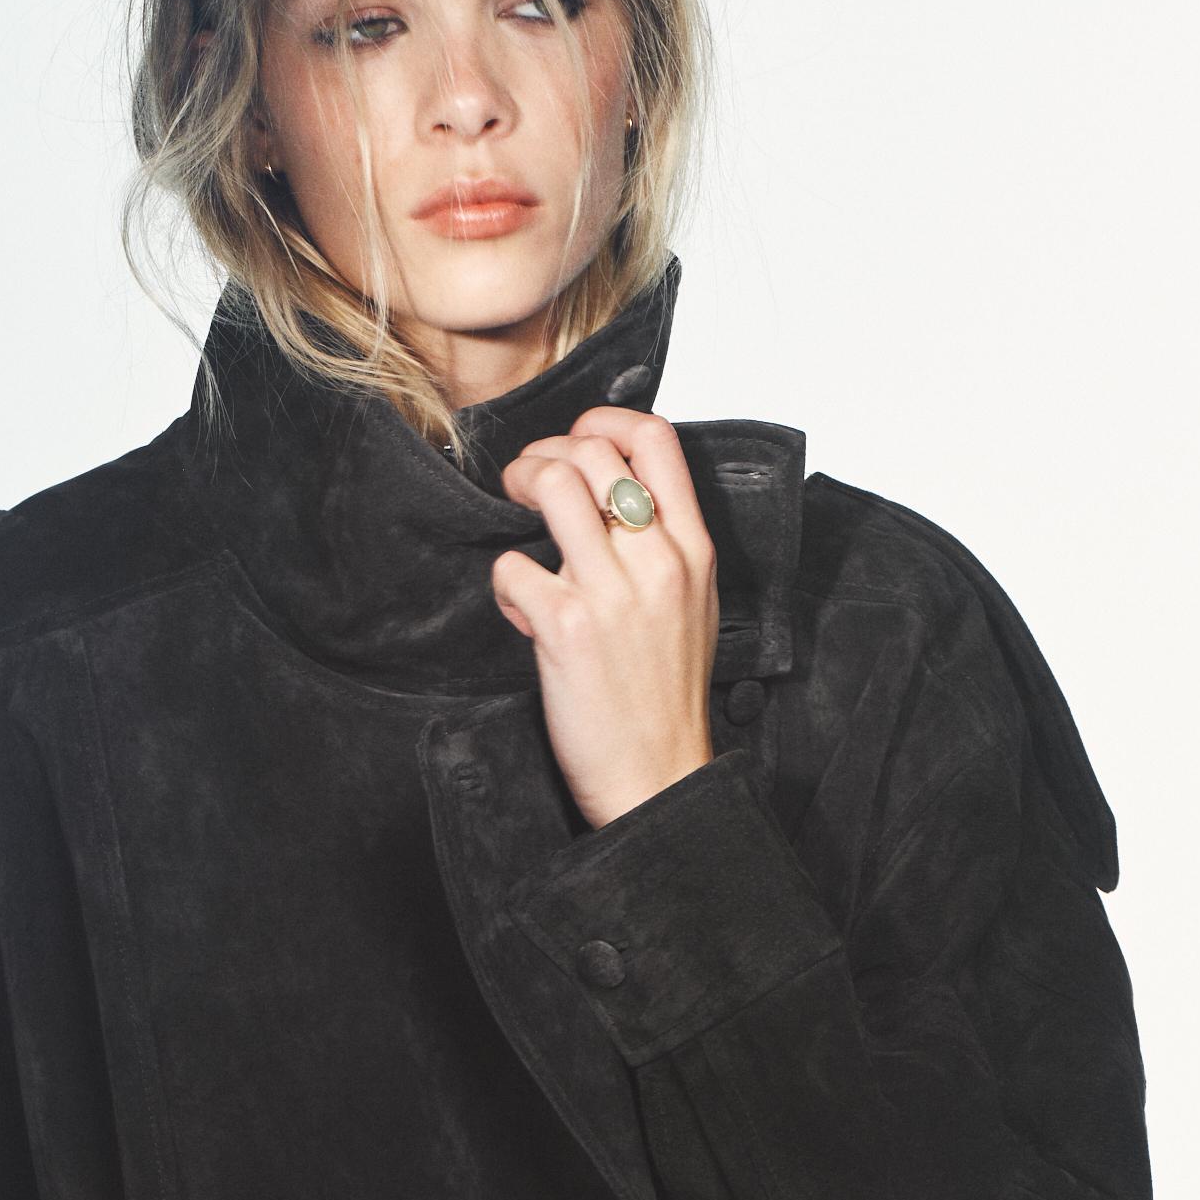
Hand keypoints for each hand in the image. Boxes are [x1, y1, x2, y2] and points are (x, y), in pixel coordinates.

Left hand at [491, 405, 719, 830]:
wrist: (659, 778)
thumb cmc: (667, 700)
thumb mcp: (693, 608)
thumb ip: (663, 550)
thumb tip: (609, 505)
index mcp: (693, 550)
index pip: (656, 440)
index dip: (605, 421)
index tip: (577, 439)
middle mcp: (658, 562)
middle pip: (592, 451)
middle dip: (544, 453)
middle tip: (526, 481)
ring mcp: (612, 593)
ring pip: (552, 484)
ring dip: (518, 486)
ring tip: (513, 514)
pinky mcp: (567, 628)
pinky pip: (513, 567)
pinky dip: (505, 583)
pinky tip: (520, 611)